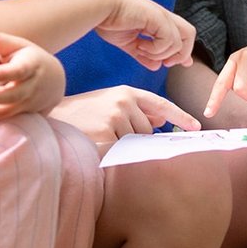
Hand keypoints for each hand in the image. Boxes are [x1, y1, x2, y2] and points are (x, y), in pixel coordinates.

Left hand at [0, 27, 65, 119]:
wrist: (54, 81)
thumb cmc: (30, 58)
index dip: (2, 74)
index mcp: (31, 65)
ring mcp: (27, 104)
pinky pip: (2, 119)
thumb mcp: (18, 46)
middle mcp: (31, 87)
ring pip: (5, 111)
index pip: (18, 71)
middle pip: (11, 95)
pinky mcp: (20, 115)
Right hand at [48, 85, 200, 148]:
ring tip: (98, 138)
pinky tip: (96, 146)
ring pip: (135, 143)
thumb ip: (134, 110)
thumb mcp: (108, 104)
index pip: (161, 104)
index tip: (196, 127)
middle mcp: (124, 102)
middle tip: (107, 134)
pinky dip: (112, 155)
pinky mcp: (106, 135)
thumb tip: (161, 119)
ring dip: (121, 147)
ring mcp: (115, 118)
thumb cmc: (81, 116)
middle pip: (148, 131)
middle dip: (134, 138)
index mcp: (126, 93)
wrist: (50, 121)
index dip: (180, 116)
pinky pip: (121, 153)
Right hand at [94, 0, 195, 70]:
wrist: (100, 7)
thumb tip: (156, 66)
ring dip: (161, 54)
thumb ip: (143, 55)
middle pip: (189, 34)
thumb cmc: (109, 20)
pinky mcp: (157, 17)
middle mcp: (162, 17)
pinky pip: (168, 40)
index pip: (181, 35)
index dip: (184, 52)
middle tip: (165, 63)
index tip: (184, 64)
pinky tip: (140, 46)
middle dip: (182, 53)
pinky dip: (156, 49)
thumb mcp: (129, 42)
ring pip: (179, 42)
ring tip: (142, 50)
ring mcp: (161, 16)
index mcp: (157, 21)